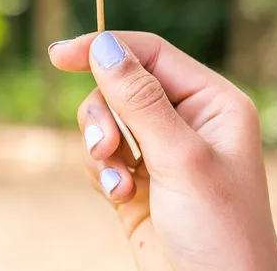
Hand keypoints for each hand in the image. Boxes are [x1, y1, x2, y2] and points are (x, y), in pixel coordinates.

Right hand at [49, 31, 276, 270]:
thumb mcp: (181, 159)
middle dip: (104, 115)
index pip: (152, 55)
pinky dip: (101, 174)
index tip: (58, 55)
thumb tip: (103, 46)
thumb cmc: (218, 231)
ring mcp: (161, 152)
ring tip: (117, 183)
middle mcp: (188, 121)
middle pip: (121, 86)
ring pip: (106, 121)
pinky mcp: (137, 181)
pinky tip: (120, 199)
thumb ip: (140, 99)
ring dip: (101, 149)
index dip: (105, 49)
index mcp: (213, 103)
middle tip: (106, 148)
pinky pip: (102, 157)